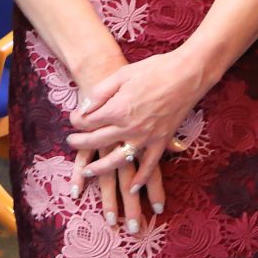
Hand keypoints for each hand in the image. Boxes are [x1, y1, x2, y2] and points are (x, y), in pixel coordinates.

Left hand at [67, 51, 207, 216]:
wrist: (187, 74)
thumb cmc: (154, 70)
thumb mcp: (122, 74)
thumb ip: (100, 93)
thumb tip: (84, 108)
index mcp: (118, 109)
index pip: (88, 122)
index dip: (76, 121)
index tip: (74, 118)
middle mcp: (129, 127)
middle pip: (97, 141)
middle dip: (80, 143)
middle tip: (71, 142)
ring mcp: (146, 138)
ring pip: (118, 160)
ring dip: (100, 168)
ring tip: (87, 171)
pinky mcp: (162, 142)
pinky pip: (149, 166)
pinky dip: (141, 179)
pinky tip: (132, 188)